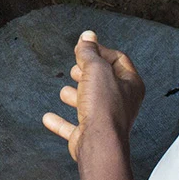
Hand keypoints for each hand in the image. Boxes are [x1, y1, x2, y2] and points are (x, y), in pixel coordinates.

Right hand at [43, 31, 144, 162]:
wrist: (99, 143)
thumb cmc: (103, 105)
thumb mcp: (96, 69)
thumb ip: (89, 52)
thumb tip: (87, 36)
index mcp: (131, 84)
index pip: (118, 60)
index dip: (101, 50)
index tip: (84, 47)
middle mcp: (122, 102)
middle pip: (104, 82)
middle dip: (88, 73)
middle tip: (76, 68)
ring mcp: (106, 120)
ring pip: (90, 104)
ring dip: (76, 96)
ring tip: (64, 90)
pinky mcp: (90, 135)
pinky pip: (73, 126)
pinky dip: (61, 122)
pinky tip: (48, 117)